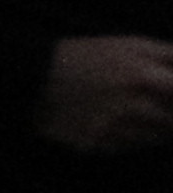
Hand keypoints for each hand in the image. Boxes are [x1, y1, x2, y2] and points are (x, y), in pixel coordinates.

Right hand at [43, 33, 172, 153]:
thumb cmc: (86, 56)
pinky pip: (128, 148)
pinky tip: (122, 125)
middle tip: (160, 106)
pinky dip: (133, 139)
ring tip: (142, 114)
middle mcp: (132, 107)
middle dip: (171, 115)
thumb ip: (169, 55)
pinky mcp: (96, 145)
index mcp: (144, 78)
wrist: (33, 78)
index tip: (170, 94)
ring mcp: (114, 130)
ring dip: (157, 129)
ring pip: (155, 139)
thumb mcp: (130, 45)